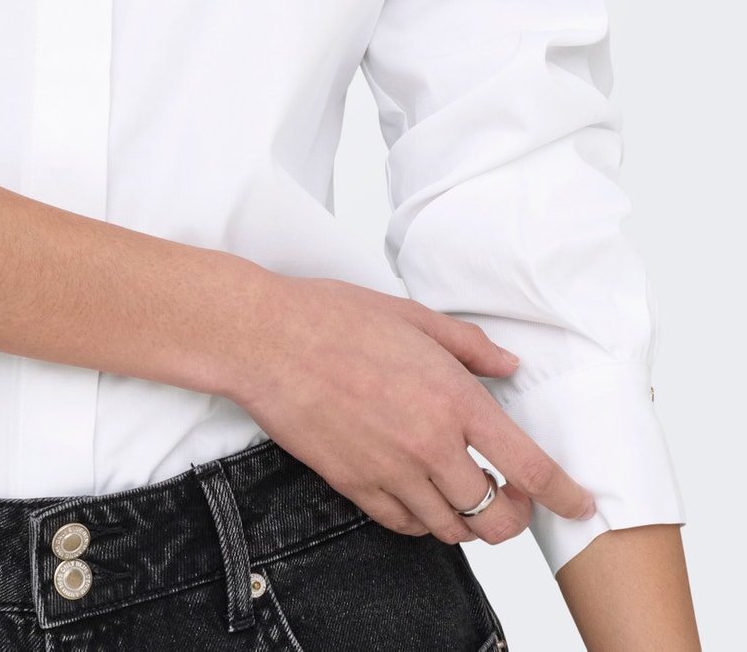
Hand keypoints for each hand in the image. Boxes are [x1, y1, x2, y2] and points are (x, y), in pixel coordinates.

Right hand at [228, 273, 596, 547]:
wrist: (267, 339)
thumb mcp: (413, 316)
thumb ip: (469, 346)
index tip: (580, 504)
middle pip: (497, 517)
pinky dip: (424, 521)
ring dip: (469, 520)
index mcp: (452, 398)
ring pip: (452, 529)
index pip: (527, 465)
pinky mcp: (355, 486)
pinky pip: (405, 526)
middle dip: (515, 517)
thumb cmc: (332, 317)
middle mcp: (429, 445)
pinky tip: (421, 495)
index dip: (563, 495)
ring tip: (465, 493)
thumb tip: (508, 365)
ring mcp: (391, 472)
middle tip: (512, 497)